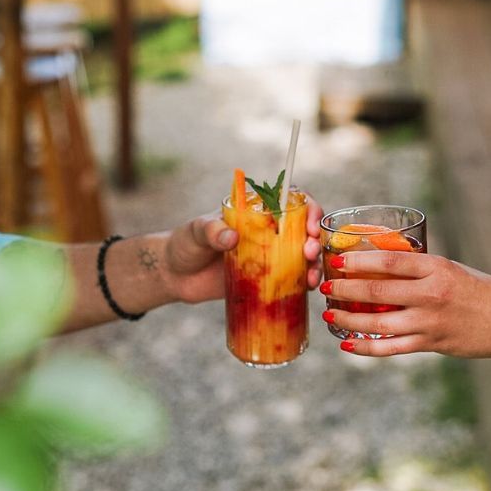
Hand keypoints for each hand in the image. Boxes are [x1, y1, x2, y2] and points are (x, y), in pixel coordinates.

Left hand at [162, 195, 323, 302]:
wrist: (175, 276)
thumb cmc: (185, 244)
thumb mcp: (196, 232)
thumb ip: (212, 230)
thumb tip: (231, 237)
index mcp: (257, 212)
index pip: (292, 203)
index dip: (309, 210)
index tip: (310, 225)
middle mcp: (269, 232)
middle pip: (305, 230)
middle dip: (315, 240)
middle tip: (309, 251)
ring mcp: (271, 257)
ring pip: (305, 256)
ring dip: (314, 264)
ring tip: (311, 277)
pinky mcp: (268, 279)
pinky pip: (293, 279)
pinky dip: (305, 283)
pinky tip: (308, 288)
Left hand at [320, 251, 490, 356]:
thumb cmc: (483, 290)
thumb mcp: (453, 269)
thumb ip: (422, 270)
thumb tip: (384, 269)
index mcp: (438, 268)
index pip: (389, 261)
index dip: (359, 260)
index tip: (337, 260)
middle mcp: (432, 294)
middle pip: (376, 291)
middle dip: (345, 289)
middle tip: (326, 286)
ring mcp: (430, 322)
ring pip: (378, 323)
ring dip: (348, 319)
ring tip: (329, 313)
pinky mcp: (432, 344)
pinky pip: (391, 348)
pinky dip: (366, 347)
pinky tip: (348, 344)